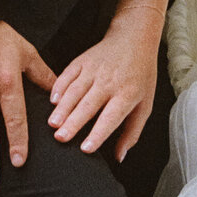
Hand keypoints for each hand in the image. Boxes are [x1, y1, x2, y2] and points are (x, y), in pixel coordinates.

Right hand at [48, 6, 160, 161]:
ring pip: (75, 91)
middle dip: (74, 122)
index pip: (111, 117)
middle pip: (89, 105)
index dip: (98, 133)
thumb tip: (119, 157)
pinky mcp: (82, 60)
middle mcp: (110, 81)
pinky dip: (59, 87)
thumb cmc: (140, 77)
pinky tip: (52, 101)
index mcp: (127, 94)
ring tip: (52, 124)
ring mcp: (95, 69)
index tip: (85, 148)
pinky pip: (68, 74)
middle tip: (60, 138)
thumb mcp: (145, 104)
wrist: (134, 39)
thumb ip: (132, 132)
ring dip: (62, 108)